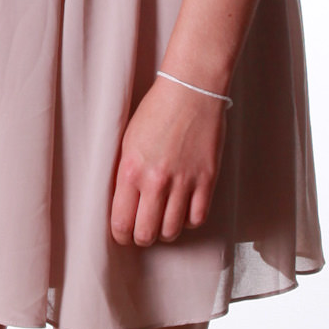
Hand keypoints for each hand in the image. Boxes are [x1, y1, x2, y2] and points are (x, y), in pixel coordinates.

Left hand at [109, 77, 225, 247]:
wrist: (190, 90)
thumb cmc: (156, 111)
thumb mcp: (127, 142)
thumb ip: (125, 175)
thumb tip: (123, 205)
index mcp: (130, 170)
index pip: (121, 223)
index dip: (121, 235)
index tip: (123, 234)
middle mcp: (156, 180)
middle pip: (146, 233)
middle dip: (142, 237)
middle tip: (143, 231)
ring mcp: (184, 181)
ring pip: (172, 230)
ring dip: (165, 231)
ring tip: (163, 221)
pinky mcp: (207, 179)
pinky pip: (197, 217)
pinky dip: (189, 220)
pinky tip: (183, 210)